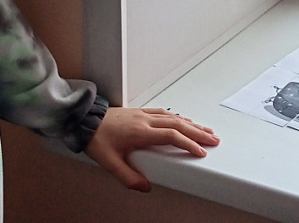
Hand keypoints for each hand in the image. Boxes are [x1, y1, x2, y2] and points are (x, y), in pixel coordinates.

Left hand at [84, 107, 219, 191]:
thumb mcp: (109, 162)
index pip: (171, 136)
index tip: (201, 152)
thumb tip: (145, 187)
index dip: (188, 144)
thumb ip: (127, 177)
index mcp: (140, 132)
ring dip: (192, 124)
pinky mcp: (140, 112)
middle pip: (179, 124)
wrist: (83, 119)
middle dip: (198, 133)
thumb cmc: (96, 137)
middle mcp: (145, 120)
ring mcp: (143, 114)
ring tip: (206, 131)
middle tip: (214, 140)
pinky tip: (184, 121)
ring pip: (174, 117)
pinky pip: (165, 113)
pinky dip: (179, 118)